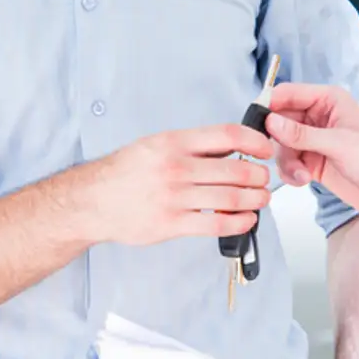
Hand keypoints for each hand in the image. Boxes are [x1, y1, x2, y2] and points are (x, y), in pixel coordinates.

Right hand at [74, 125, 275, 245]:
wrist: (93, 201)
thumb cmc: (124, 172)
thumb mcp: (155, 145)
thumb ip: (191, 146)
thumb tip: (229, 149)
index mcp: (173, 142)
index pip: (227, 135)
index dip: (255, 142)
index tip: (265, 149)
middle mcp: (176, 167)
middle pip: (236, 170)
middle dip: (259, 176)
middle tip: (263, 179)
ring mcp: (174, 197)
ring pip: (232, 198)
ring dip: (255, 199)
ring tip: (260, 199)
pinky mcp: (172, 223)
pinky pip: (217, 223)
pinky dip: (240, 222)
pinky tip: (246, 219)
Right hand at [264, 84, 358, 223]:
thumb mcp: (339, 144)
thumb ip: (302, 134)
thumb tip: (271, 122)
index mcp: (328, 100)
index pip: (288, 93)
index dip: (270, 104)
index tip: (257, 121)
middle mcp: (318, 117)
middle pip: (279, 120)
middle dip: (276, 139)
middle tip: (275, 154)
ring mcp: (314, 140)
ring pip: (281, 144)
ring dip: (285, 160)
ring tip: (300, 174)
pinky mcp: (312, 161)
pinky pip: (288, 162)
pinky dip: (290, 172)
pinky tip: (303, 180)